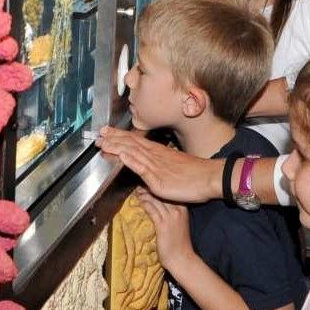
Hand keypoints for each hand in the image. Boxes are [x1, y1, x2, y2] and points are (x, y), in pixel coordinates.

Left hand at [97, 126, 220, 201]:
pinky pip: (141, 167)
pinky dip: (129, 159)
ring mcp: (156, 165)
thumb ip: (163, 166)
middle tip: (99, 132)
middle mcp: (156, 155)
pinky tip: (120, 154)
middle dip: (114, 138)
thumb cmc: (196, 174)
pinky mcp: (157, 177)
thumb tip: (155, 165)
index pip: (137, 142)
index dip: (121, 137)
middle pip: (131, 143)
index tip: (109, 132)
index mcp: (160, 153)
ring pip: (132, 152)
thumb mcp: (176, 167)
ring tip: (102, 141)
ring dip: (116, 146)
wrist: (210, 178)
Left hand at [136, 191, 192, 273]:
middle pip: (162, 194)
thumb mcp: (179, 223)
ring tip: (137, 191)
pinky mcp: (162, 225)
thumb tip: (161, 206)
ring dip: (145, 194)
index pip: (170, 193)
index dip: (158, 187)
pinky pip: (152, 210)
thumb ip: (172, 213)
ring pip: (156, 200)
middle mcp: (178, 210)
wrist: (181, 258)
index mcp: (183, 209)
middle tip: (140, 185)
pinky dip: (145, 204)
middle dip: (150, 189)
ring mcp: (171, 217)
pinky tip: (139, 201)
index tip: (148, 184)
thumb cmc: (179, 243)